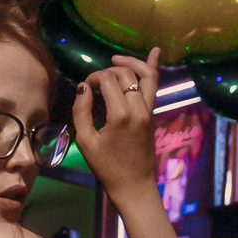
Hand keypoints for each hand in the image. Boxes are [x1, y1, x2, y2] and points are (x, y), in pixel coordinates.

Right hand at [71, 49, 161, 201]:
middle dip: (108, 72)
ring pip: (145, 75)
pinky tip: (155, 52)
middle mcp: (138, 109)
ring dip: (131, 63)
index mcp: (120, 116)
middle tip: (95, 83)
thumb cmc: (107, 168)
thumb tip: (83, 87)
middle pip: (125, 75)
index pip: (107, 81)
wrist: (134, 186)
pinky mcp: (152, 114)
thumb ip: (81, 111)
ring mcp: (148, 111)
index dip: (93, 79)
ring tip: (117, 60)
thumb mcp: (86, 143)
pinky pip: (154, 86)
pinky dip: (153, 68)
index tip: (84, 89)